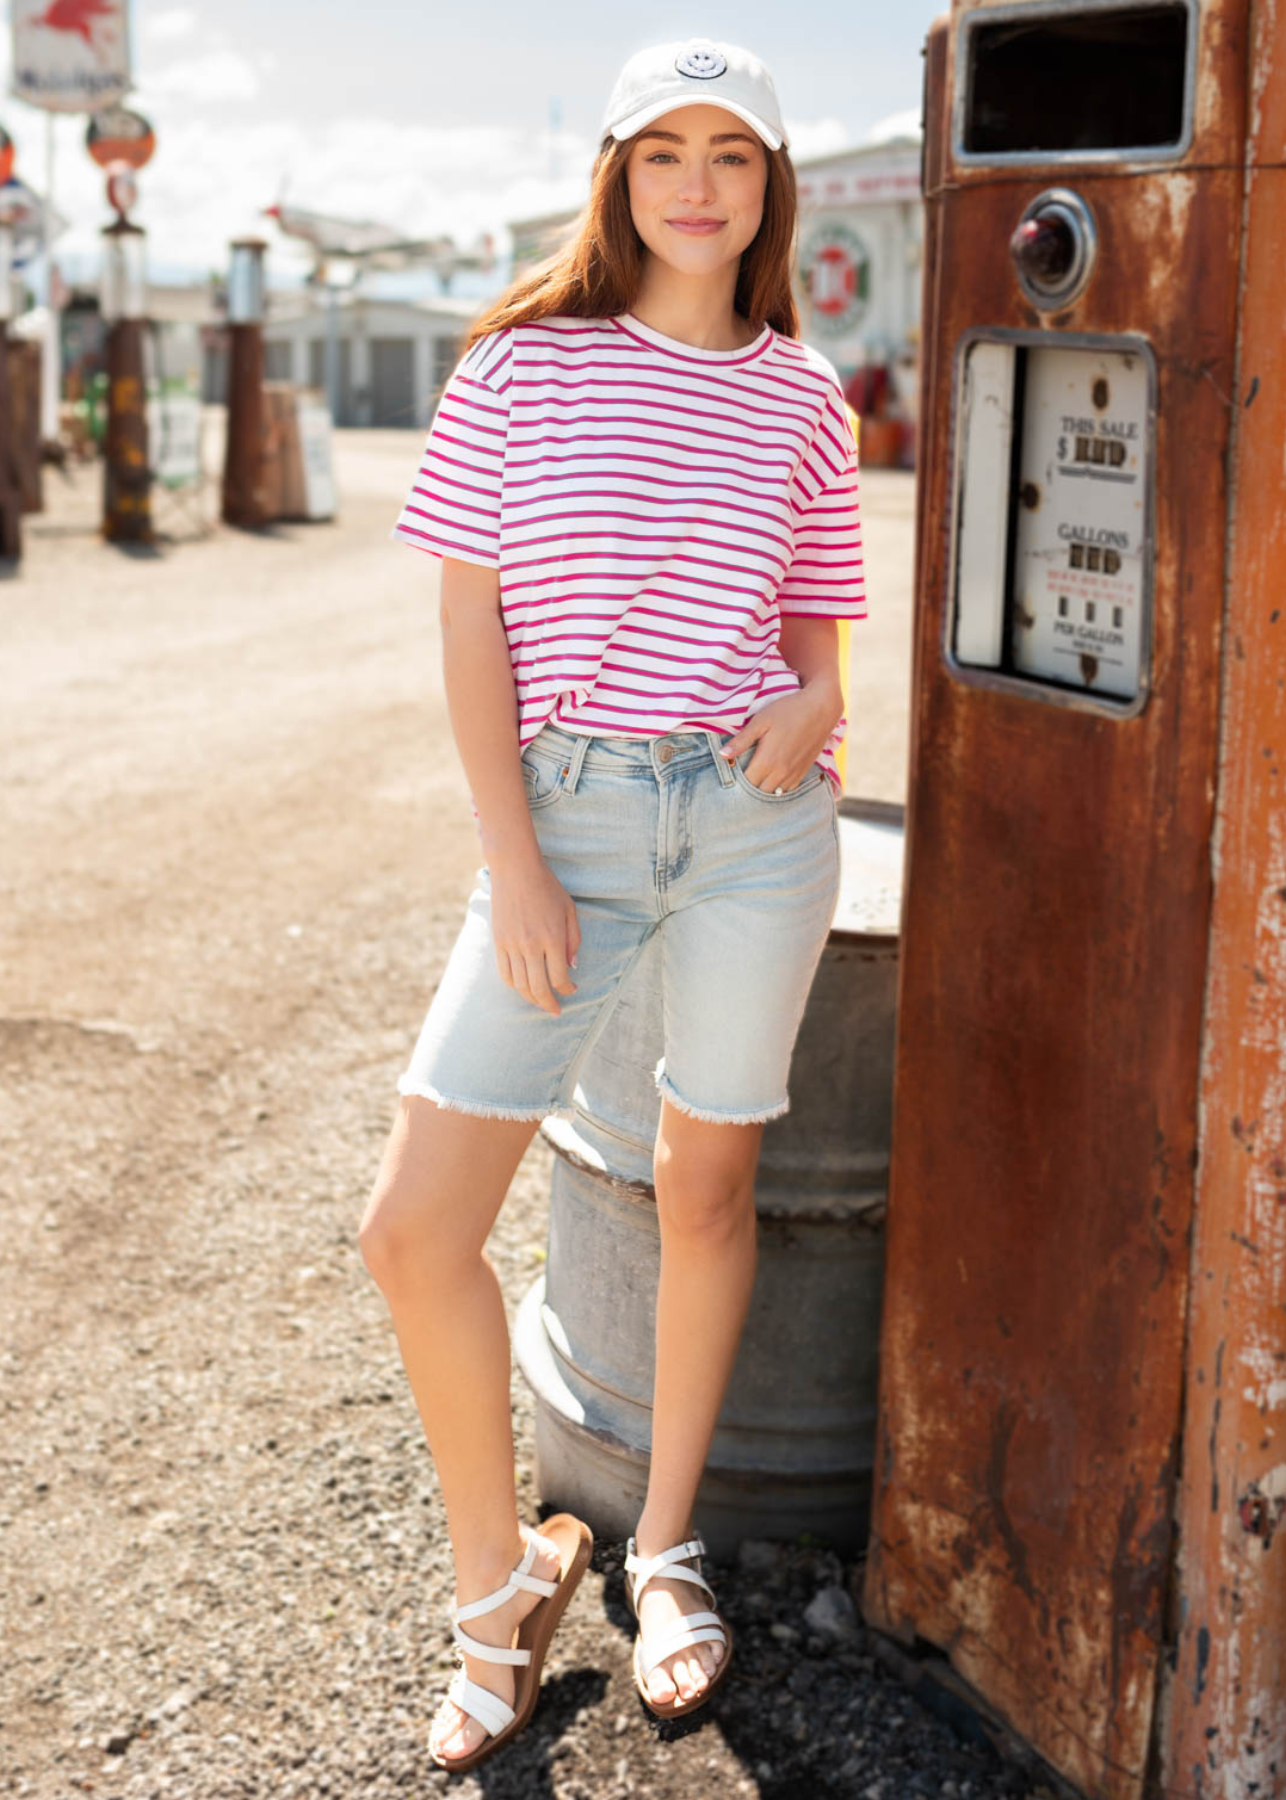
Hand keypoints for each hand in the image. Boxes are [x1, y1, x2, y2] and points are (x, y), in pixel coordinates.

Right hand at [489, 854, 580, 1015]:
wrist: (516, 869)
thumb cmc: (547, 887)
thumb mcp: (569, 910)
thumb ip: (574, 940)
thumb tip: (572, 967)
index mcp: (553, 938)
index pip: (560, 978)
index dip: (567, 989)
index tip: (572, 989)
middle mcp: (531, 946)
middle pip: (539, 988)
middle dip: (549, 1004)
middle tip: (555, 1010)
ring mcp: (512, 945)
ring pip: (520, 985)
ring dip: (531, 998)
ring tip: (540, 1001)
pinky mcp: (498, 942)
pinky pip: (504, 973)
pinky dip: (514, 985)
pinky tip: (522, 987)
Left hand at [720, 685, 840, 791]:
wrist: (821, 708)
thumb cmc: (788, 710)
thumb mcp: (761, 721)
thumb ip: (741, 740)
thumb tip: (723, 755)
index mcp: (767, 761)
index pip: (746, 783)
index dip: (736, 781)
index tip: (730, 772)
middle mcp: (781, 773)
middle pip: (758, 792)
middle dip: (748, 787)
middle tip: (741, 775)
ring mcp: (794, 774)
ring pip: (773, 793)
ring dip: (763, 788)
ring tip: (756, 777)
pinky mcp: (804, 771)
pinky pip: (787, 789)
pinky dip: (778, 787)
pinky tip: (772, 776)